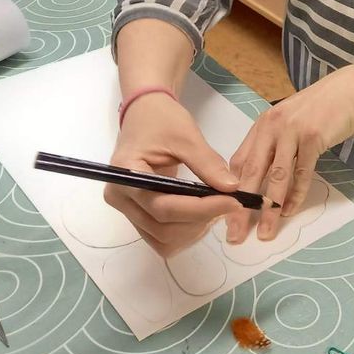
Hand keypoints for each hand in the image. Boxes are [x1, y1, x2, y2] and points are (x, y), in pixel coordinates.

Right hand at [105, 92, 242, 256]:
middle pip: (163, 227)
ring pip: (163, 238)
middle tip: (229, 202)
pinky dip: (185, 231)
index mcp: (126, 173)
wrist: (145, 114)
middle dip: (200, 220)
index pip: (164, 206)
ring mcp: (127, 209)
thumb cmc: (162, 120)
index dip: (201, 209)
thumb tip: (232, 188)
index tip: (233, 201)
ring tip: (217, 207)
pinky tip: (203, 213)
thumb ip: (208, 163)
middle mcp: (120, 198)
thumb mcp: (187, 136)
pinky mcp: (138, 214)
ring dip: (194, 230)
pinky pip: (161, 236)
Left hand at [224, 64, 353, 243]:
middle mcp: (272, 126)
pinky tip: (289, 212)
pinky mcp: (313, 138)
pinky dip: (295, 195)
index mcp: (262, 125)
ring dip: (268, 208)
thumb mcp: (287, 122)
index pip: (239, 161)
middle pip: (252, 172)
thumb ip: (271, 145)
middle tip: (234, 233)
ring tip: (264, 231)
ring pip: (276, 176)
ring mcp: (293, 131)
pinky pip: (302, 173)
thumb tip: (256, 178)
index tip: (226, 214)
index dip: (231, 190)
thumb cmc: (318, 109)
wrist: (348, 90)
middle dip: (241, 206)